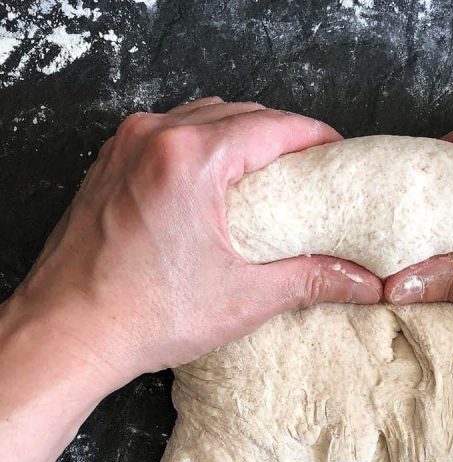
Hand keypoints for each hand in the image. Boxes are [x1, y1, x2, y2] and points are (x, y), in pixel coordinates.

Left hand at [9, 98, 380, 390]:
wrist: (68, 333)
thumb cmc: (143, 315)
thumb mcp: (244, 298)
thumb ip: (311, 280)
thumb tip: (361, 282)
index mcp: (191, 159)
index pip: (273, 125)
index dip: (314, 136)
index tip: (337, 152)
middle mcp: (154, 138)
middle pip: (239, 113)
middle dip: (280, 136)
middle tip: (308, 171)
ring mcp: (125, 147)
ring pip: (201, 118)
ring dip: (239, 137)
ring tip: (265, 175)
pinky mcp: (110, 164)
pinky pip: (167, 134)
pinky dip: (201, 146)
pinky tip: (214, 182)